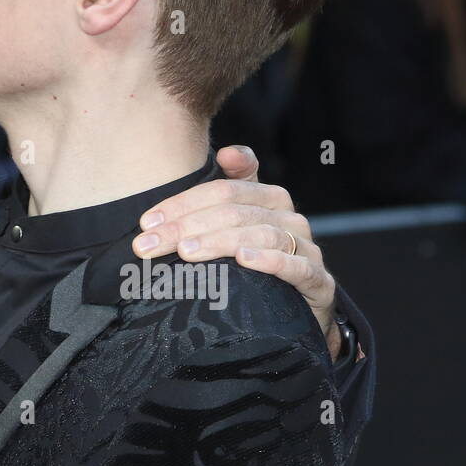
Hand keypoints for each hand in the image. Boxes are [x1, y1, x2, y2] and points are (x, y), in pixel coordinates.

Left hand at [132, 144, 340, 359]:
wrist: (300, 312)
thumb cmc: (256, 264)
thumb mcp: (234, 229)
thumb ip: (220, 195)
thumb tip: (224, 153)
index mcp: (267, 197)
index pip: (221, 190)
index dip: (182, 203)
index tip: (147, 221)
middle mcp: (288, 217)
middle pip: (233, 212)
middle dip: (186, 226)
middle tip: (150, 243)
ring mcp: (306, 247)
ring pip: (260, 233)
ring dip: (219, 241)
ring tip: (186, 252)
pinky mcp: (318, 280)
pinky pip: (296, 265)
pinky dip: (269, 260)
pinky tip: (242, 260)